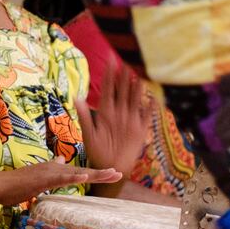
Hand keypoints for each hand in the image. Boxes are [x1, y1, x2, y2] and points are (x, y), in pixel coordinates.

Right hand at [0, 161, 122, 205]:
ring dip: (94, 173)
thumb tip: (61, 160)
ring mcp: (49, 172)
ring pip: (77, 173)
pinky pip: (61, 179)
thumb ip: (50, 169)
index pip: (79, 172)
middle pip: (83, 171)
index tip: (111, 174)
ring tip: (111, 173)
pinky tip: (85, 177)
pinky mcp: (43, 178)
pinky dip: (74, 178)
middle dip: (101, 173)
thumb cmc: (14, 184)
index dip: (95, 173)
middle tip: (120, 173)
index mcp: (54, 170)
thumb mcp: (36, 178)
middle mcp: (54, 168)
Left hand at [74, 59, 151, 179]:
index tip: (111, 60)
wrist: (111, 168)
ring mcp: (130, 120)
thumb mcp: (89, 135)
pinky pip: (146, 115)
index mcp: (105, 113)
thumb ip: (85, 116)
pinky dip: (150, 106)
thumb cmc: (97, 153)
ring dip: (136, 87)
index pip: (108, 89)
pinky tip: (153, 97)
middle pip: (122, 91)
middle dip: (124, 77)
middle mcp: (118, 113)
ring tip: (138, 74)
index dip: (110, 75)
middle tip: (125, 61)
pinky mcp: (139, 129)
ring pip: (134, 99)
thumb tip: (77, 98)